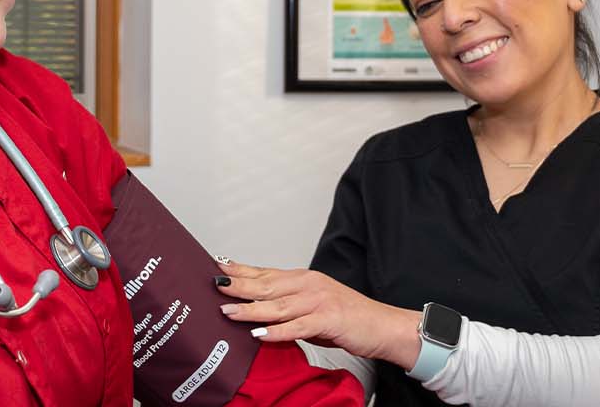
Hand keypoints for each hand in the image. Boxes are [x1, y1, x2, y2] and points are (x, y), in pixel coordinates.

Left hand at [213, 261, 423, 369]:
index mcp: (304, 279)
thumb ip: (288, 309)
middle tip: (215, 284)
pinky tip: (260, 333)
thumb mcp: (313, 308)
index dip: (241, 270)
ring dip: (251, 309)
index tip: (218, 265)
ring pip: (278, 306)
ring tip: (228, 310)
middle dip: (238, 285)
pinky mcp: (328, 320)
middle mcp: (310, 285)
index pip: (266, 272)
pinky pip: (298, 327)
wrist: (383, 326)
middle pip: (267, 285)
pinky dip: (277, 331)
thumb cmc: (348, 319)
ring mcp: (319, 301)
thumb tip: (258, 314)